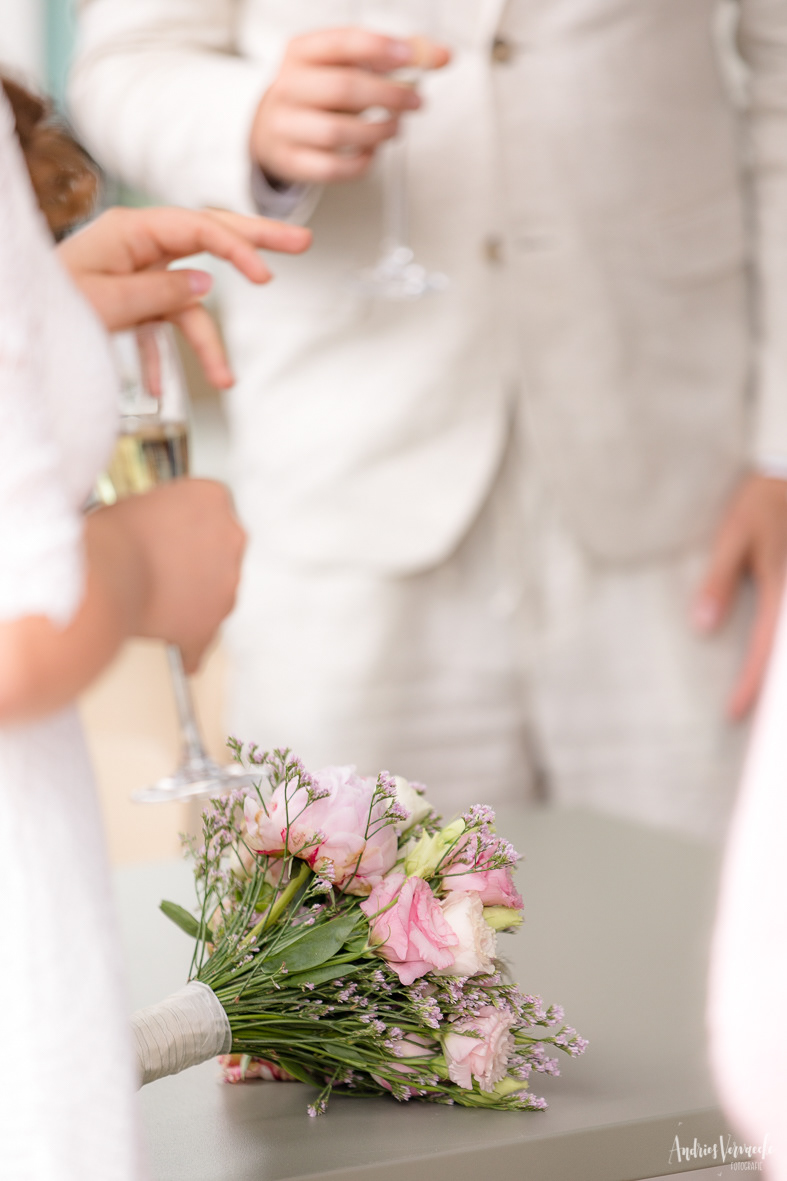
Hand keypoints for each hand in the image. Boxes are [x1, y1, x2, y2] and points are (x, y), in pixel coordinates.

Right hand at [0, 479, 245, 720]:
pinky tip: (166, 633)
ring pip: (216, 592)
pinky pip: (203, 633)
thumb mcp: (141, 504)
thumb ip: (168, 516)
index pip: (213, 511)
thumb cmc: (107, 539)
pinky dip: (186, 637)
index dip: (188, 528)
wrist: (99, 580)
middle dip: (197, 562)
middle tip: (163, 568)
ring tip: (155, 598)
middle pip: (221, 551)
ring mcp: (228, 582)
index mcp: (212, 497)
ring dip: (193, 597)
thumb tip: (165, 532)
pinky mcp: (213, 621)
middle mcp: (231, 537)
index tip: (172, 537)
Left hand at [57, 206, 310, 387]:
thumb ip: (160, 291)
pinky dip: (160, 358)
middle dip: (252, 248)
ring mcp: (136, 277)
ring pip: (187, 305)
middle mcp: (137, 249)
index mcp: (131, 232)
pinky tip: (154, 390)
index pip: (200, 228)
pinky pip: (158, 328)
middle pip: (208, 242)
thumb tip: (204, 285)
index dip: (238, 248)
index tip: (265, 277)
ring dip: (205, 346)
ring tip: (226, 381)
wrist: (19, 337)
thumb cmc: (53, 308)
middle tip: (301, 244)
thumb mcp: (107, 301)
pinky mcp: (129, 305)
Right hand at [251, 28, 450, 186]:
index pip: (341, 43)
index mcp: (302, 53)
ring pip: (336, 133)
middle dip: (388, 96)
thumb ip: (394, 56)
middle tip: (415, 102)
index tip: (408, 56)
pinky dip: (360, 163)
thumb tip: (440, 55)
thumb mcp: (347, 65)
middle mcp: (289, 87)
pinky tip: (372, 152)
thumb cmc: (317, 93)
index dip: (378, 48)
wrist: (272, 127)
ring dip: (377, 132)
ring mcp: (286, 126)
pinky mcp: (292, 161)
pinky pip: (331, 168)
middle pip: (343, 88)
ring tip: (395, 129)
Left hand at [692, 473, 786, 718]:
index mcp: (784, 592)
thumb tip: (703, 627)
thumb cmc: (762, 502)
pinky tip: (772, 666)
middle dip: (774, 694)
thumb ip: (719, 581)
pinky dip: (779, 650)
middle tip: (761, 728)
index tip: (733, 713)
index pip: (767, 653)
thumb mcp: (733, 536)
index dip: (750, 686)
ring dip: (777, 672)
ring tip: (765, 707)